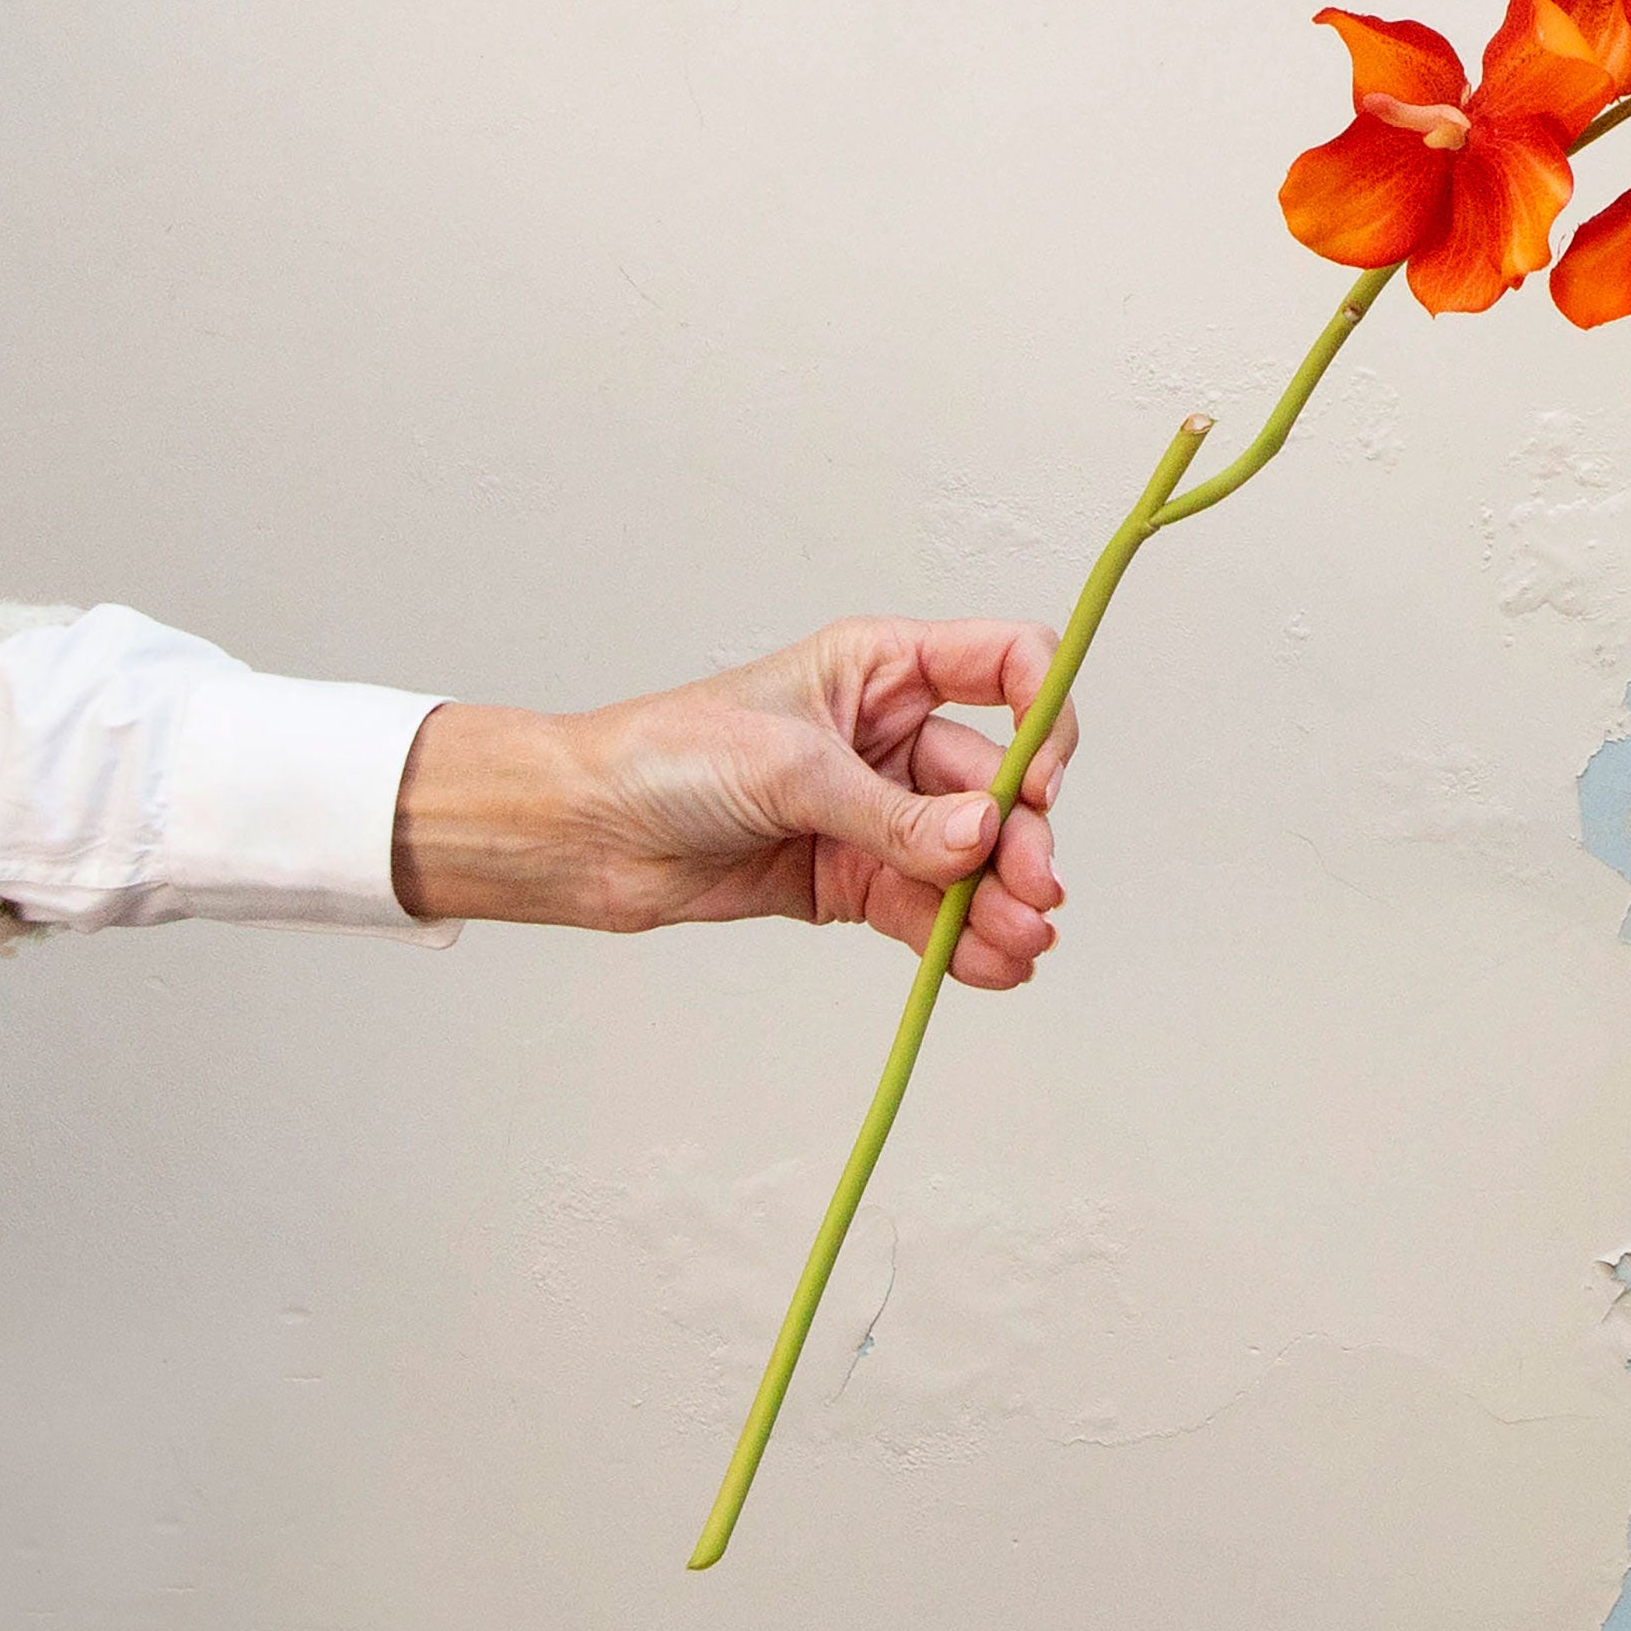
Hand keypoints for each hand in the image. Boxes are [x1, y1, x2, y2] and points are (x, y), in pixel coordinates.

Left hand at [388, 619, 1076, 987]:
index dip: (1042, 714)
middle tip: (1034, 892)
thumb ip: (892, 812)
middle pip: (997, 780)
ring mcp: (876, 812)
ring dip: (999, 900)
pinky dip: (961, 939)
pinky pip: (926, 909)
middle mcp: (891, 735)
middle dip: (1020, 838)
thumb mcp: (791, 769)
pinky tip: (990, 965)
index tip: (1039, 778)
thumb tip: (982, 836)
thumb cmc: (669, 756)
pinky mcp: (853, 879)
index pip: (1005, 664)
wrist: (588, 833)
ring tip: (1019, 943)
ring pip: (968, 855)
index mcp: (883, 668)